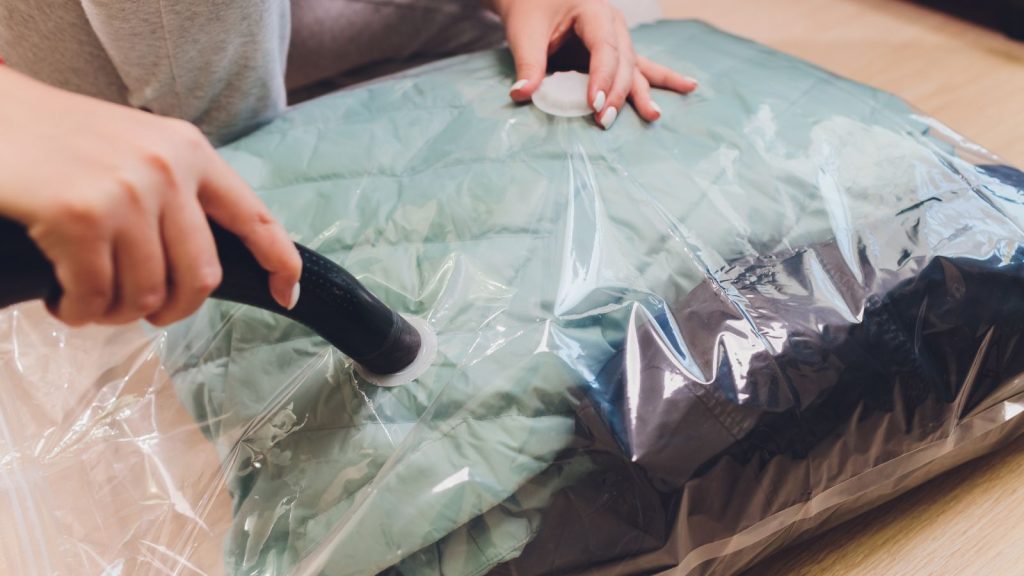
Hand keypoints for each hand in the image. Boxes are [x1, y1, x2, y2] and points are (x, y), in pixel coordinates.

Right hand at [0, 67, 301, 326]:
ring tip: (93, 301)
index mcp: (190, 151)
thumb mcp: (136, 146)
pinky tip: (63, 302)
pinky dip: (79, 312)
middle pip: (201, 277)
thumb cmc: (58, 137)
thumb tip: (200, 260)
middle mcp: (168, 170)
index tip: (287, 293)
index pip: (255, 216)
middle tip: (149, 313)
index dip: (279, 262)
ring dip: (117, 314)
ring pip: (146, 294)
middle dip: (174, 309)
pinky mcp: (81, 218)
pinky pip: (96, 298)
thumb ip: (175, 190)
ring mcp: (127, 194)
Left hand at [491, 0, 697, 128]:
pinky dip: (660, 79)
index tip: (593, 104)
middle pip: (623, 62)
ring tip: (654, 115)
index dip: (601, 78)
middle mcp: (612, 23)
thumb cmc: (529, 8)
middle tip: (605, 121)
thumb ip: (527, 64)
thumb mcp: (524, 32)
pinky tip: (690, 86)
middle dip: (617, 93)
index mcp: (594, 11)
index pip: (605, 49)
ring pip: (635, 67)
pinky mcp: (616, 50)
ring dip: (642, 92)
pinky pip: (640, 67)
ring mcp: (618, 37)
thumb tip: (521, 95)